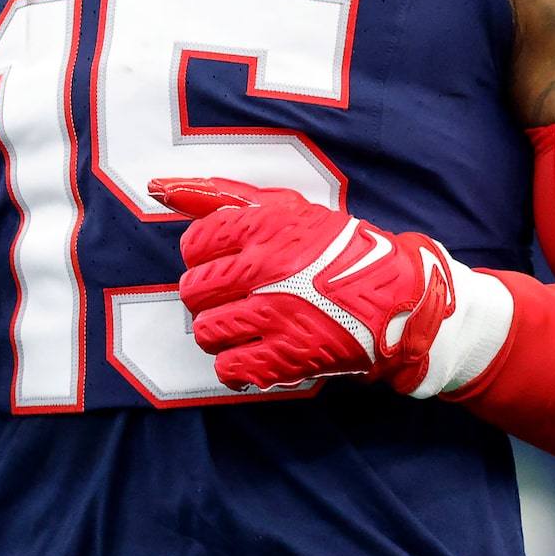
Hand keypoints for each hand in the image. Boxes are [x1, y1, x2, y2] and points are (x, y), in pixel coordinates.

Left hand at [153, 177, 501, 396]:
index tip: (226, 261)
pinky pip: (229, 368)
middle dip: (209, 296)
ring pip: (206, 331)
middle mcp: (265, 268)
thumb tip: (159, 188)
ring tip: (245, 324)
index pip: (194, 245)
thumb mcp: (284, 208)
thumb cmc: (334, 249)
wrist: (395, 298)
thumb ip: (220, 197)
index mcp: (264, 225)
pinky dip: (235, 365)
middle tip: (235, 295)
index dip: (204, 257)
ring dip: (220, 331)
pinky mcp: (288, 356)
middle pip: (194, 291)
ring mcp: (275, 315)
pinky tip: (255, 350)